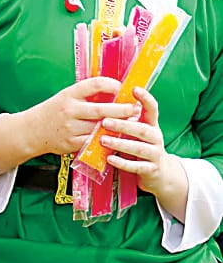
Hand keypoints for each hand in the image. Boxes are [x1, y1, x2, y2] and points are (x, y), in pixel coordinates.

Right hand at [32, 77, 143, 155]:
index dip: (112, 85)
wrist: (34, 130)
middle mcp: (70, 110)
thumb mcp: (67, 96)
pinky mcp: (72, 143)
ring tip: (131, 123)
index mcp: (70, 94)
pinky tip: (117, 137)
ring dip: (118, 126)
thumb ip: (86, 94)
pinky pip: (94, 142)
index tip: (122, 88)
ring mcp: (71, 128)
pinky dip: (107, 139)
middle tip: (135, 108)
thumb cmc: (55, 110)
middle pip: (102, 109)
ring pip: (100, 127)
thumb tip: (114, 90)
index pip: (95, 84)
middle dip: (122, 109)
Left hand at [100, 87, 186, 210]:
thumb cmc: (141, 145)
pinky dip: (122, 163)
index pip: (152, 108)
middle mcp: (156, 137)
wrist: (159, 173)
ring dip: (120, 144)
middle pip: (142, 129)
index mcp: (152, 124)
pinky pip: (136, 166)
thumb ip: (128, 119)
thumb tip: (107, 100)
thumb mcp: (138, 131)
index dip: (145, 98)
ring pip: (138, 148)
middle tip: (105, 121)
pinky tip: (109, 158)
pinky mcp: (151, 170)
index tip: (134, 89)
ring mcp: (155, 154)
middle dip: (123, 125)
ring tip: (103, 140)